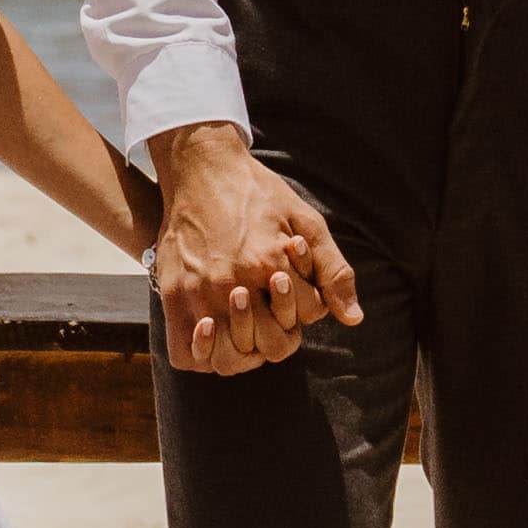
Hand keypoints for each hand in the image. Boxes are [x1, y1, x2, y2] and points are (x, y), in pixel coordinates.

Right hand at [145, 131, 347, 377]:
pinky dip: (203, 354)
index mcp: (271, 264)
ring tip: (246, 327)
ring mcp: (200, 293)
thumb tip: (354, 319)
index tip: (293, 286)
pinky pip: (186, 354)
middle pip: (270, 345)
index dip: (308, 306)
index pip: (306, 316)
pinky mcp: (173, 295)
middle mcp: (234, 284)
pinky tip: (215, 336)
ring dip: (244, 350)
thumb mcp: (305, 220)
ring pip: (229, 358)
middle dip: (281, 331)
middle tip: (272, 311)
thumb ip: (332, 270)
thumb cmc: (257, 193)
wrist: (201, 169)